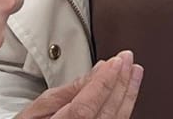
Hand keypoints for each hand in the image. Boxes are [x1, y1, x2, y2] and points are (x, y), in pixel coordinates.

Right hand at [14, 54, 142, 118]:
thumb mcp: (38, 108)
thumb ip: (68, 91)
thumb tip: (97, 71)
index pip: (85, 108)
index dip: (102, 83)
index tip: (115, 61)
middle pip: (105, 113)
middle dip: (120, 82)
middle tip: (127, 59)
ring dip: (128, 93)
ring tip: (134, 71)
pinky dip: (124, 106)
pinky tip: (128, 92)